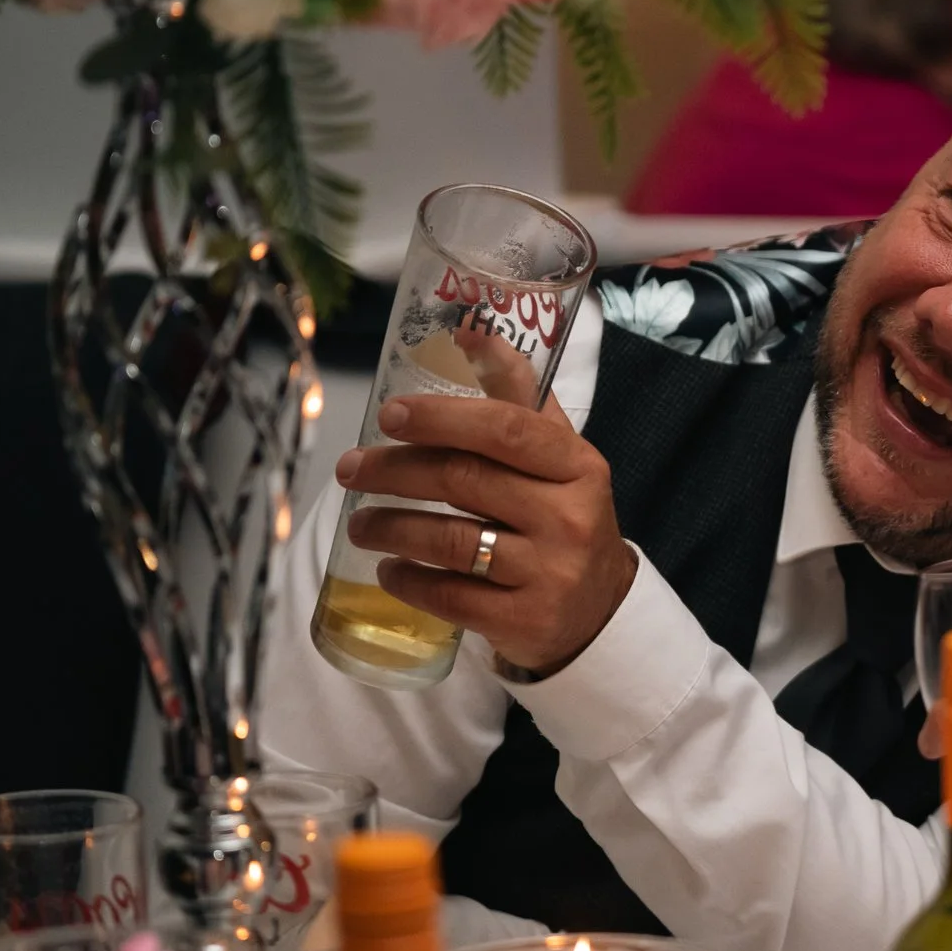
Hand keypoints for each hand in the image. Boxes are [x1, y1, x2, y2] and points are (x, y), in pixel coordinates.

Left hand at [335, 327, 634, 675]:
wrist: (600, 610)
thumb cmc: (564, 517)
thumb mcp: (559, 458)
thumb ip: (518, 399)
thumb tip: (471, 330)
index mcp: (579, 466)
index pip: (508, 429)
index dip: (442, 418)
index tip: (389, 415)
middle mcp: (570, 517)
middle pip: (466, 481)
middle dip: (395, 471)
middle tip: (351, 469)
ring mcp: (550, 572)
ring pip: (451, 541)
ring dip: (390, 527)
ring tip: (359, 523)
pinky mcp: (525, 620)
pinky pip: (450, 596)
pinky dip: (408, 581)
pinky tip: (390, 569)